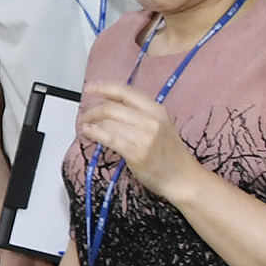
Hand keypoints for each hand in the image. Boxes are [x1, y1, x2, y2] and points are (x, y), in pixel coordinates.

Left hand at [77, 82, 201, 201]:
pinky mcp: (136, 153)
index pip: (126, 91)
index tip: (90, 88)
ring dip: (91, 123)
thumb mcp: (159, 125)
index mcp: (157, 110)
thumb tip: (110, 103)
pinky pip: (109, 138)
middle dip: (92, 111)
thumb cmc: (169, 153)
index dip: (104, 87)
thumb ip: (138, 113)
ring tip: (85, 128)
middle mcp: (151, 120)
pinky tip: (88, 133)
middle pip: (111, 107)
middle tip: (83, 117)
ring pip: (107, 122)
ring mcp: (144, 137)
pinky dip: (94, 133)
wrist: (182, 177)